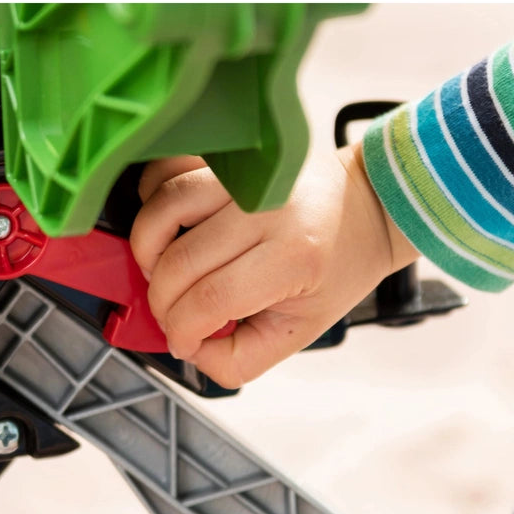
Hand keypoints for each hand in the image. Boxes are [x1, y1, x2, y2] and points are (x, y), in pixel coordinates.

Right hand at [130, 147, 417, 387]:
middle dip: (162, 302)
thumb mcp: (298, 332)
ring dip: (147, 251)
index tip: (182, 342)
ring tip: (163, 272)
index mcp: (293, 257)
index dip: (181, 331)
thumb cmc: (334, 269)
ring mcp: (245, 176)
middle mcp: (267, 208)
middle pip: (179, 262)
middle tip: (173, 315)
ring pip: (164, 210)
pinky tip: (167, 228)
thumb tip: (190, 351)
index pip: (209, 300)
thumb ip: (240, 358)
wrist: (366, 209)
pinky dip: (152, 200)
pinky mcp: (229, 156)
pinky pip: (167, 169)